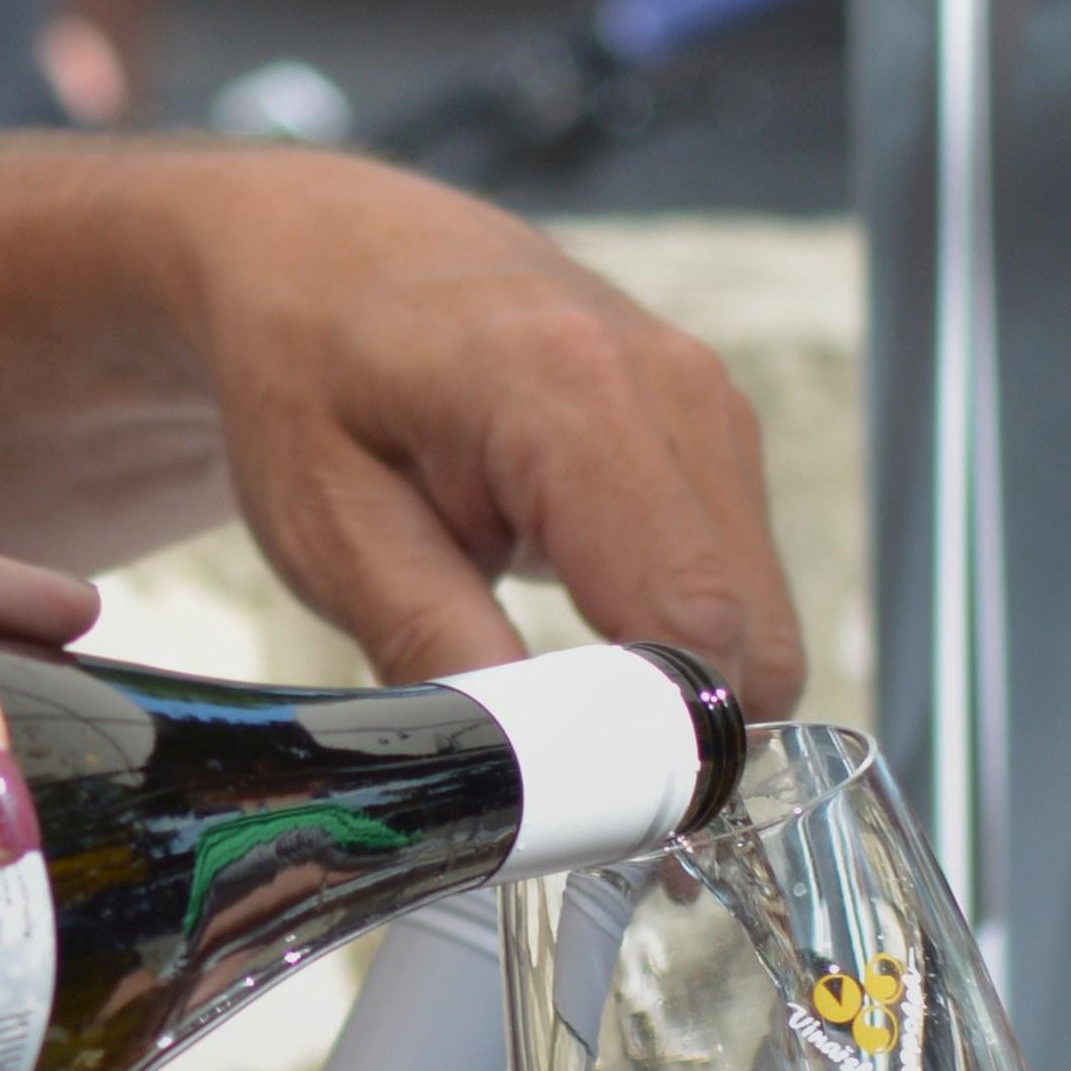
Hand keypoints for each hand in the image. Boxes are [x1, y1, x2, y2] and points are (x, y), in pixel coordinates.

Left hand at [177, 161, 803, 715]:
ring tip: (561, 698)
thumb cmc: (310, 376)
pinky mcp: (718, 429)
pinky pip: (742, 580)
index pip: (689, 618)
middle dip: (675, 733)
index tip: (586, 812)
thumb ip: (434, 647)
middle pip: (750, 633)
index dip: (656, 745)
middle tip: (564, 776)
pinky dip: (684, 639)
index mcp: (570, 395)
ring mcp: (710, 403)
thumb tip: (525, 775)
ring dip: (680, 687)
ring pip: (760, 619)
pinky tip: (587, 637)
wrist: (326, 258)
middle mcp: (674, 386)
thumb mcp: (326, 527)